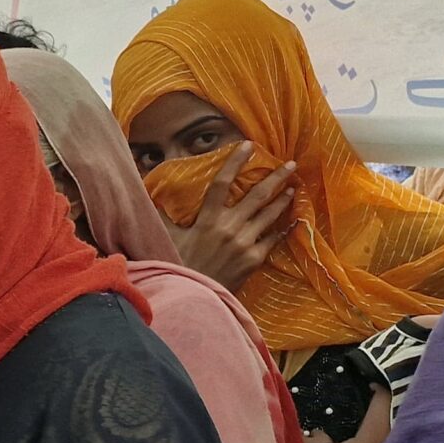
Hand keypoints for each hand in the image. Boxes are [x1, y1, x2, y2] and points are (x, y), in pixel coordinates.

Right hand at [168, 143, 296, 291]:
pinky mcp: (253, 260)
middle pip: (257, 196)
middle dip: (276, 177)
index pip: (222, 184)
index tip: (247, 146)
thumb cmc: (177, 267)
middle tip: (290, 165)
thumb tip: (150, 197)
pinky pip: (272, 239)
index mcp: (206, 220)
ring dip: (283, 199)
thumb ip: (164, 217)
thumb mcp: (166, 239)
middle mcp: (228, 228)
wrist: (192, 297)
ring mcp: (244, 243)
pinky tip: (291, 220)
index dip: (235, 162)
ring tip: (293, 188)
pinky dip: (283, 228)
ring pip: (269, 215)